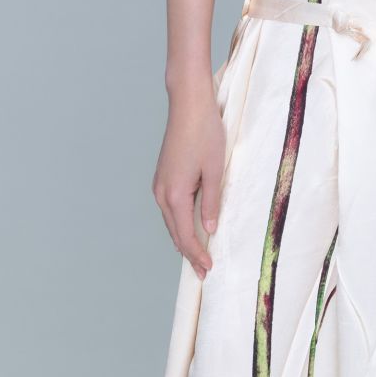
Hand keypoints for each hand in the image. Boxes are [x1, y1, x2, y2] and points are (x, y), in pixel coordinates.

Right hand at [153, 93, 226, 276]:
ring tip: (197, 255)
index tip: (208, 269)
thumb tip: (209, 229)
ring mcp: (160, 184)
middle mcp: (162, 192)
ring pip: (171, 221)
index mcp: (175, 194)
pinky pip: (170, 208)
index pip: (185, 235)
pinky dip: (179, 223)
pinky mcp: (163, 176)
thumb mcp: (215, 170)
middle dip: (189, 253)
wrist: (188, 104)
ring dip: (183, 239)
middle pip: (174, 232)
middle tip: (203, 271)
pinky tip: (190, 228)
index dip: (197, 254)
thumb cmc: (205, 133)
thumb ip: (211, 202)